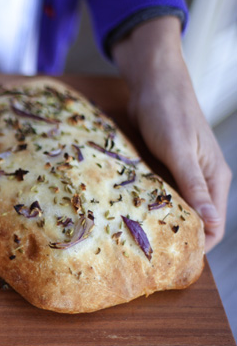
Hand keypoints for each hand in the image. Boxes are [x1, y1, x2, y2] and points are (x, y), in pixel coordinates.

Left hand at [113, 17, 231, 250]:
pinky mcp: (164, 167)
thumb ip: (195, 187)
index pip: (214, 226)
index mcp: (215, 179)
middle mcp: (202, 180)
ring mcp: (182, 173)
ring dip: (161, 221)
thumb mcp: (182, 152)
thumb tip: (211, 223)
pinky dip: (151, 204)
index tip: (173, 261)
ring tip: (137, 238)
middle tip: (147, 253)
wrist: (153, 84)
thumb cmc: (170, 113)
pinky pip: (160, 193)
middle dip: (176, 237)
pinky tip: (132, 213)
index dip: (198, 245)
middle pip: (195, 220)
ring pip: (176, 208)